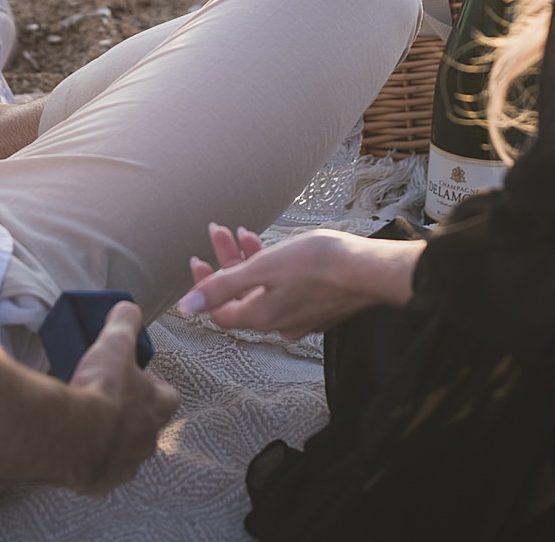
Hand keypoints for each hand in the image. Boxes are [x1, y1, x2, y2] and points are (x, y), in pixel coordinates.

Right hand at [64, 301, 177, 494]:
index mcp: (157, 407)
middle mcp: (148, 439)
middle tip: (106, 399)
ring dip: (111, 439)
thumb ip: (124, 322)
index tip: (137, 378)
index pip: (168, 396)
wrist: (72, 434)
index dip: (154, 386)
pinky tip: (74, 444)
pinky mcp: (103, 481)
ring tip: (87, 423)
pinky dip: (90, 459)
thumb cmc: (101, 390)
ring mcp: (127, 463)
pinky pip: (101, 470)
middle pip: (147, 426)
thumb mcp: (113, 344)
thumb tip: (129, 308)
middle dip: (131, 415)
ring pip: (125, 451)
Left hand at [175, 224, 420, 340]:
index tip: (197, 256)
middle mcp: (279, 324)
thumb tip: (185, 308)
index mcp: (261, 318)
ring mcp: (300, 317)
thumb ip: (222, 287)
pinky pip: (285, 289)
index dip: (204, 285)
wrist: (369, 270)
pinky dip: (272, 267)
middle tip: (218, 230)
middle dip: (226, 261)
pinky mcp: (318, 306)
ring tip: (242, 231)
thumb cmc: (317, 264)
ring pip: (263, 288)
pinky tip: (274, 245)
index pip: (219, 309)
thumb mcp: (261, 269)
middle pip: (240, 295)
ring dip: (248, 260)